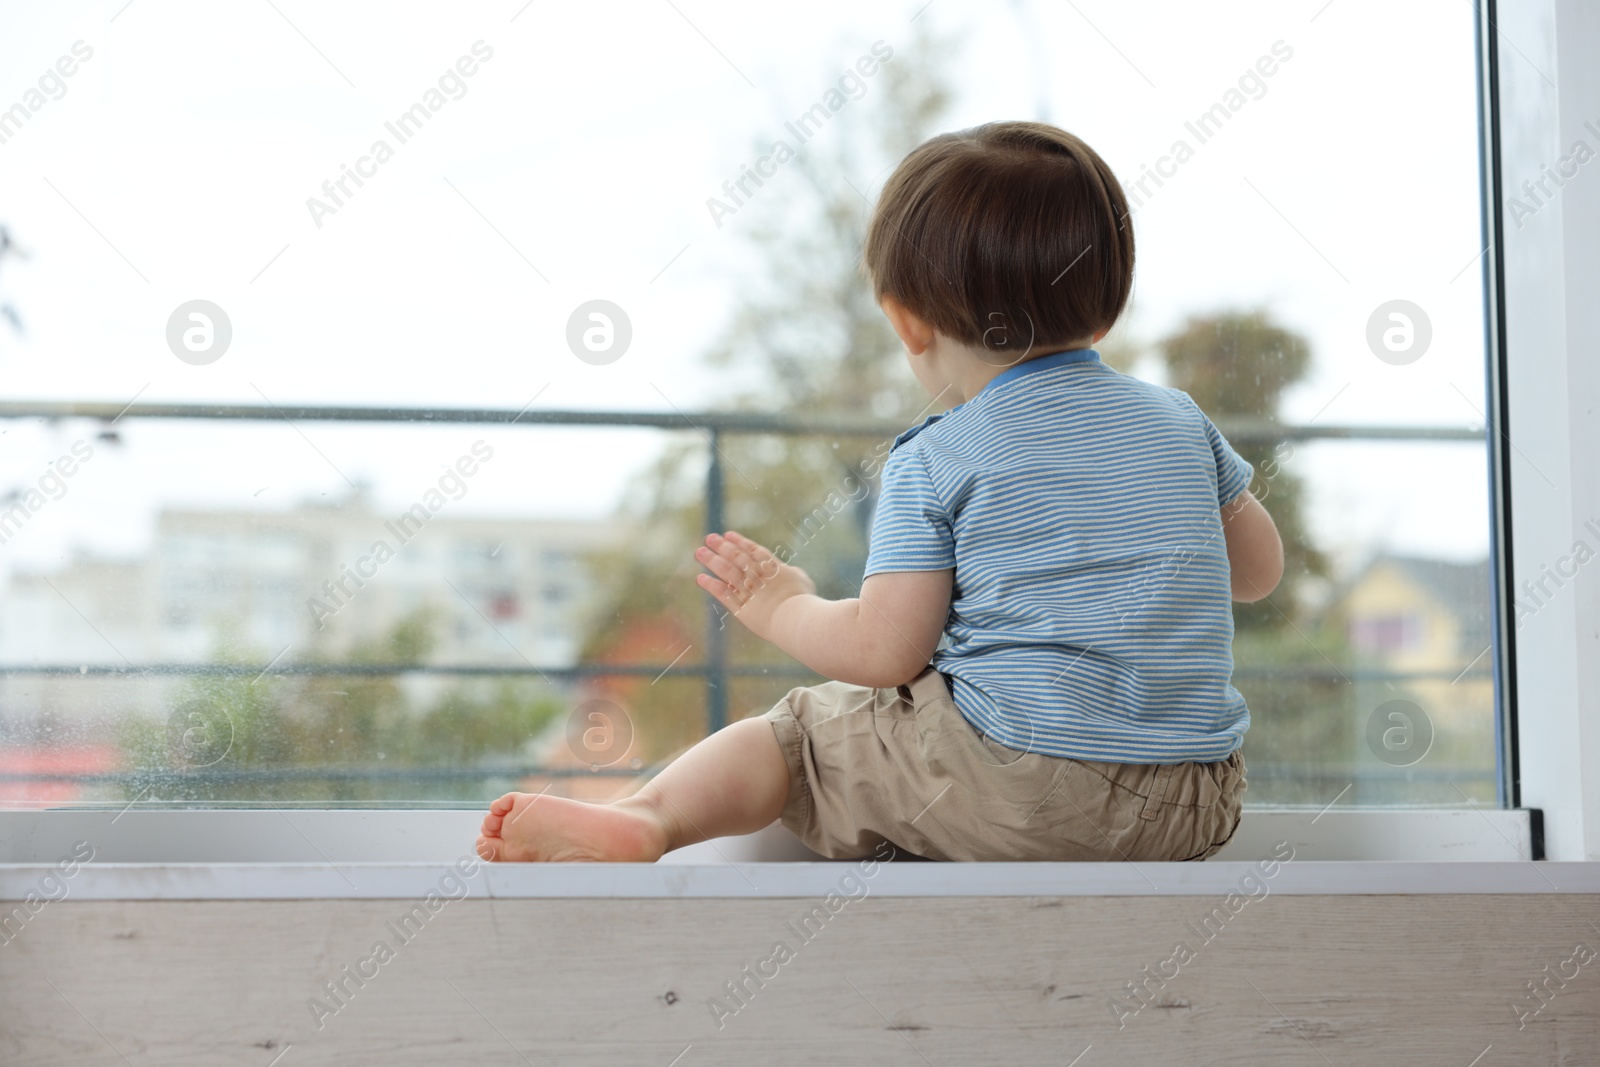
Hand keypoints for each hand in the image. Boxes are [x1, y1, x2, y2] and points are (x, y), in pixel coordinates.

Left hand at [694, 531, 814, 640]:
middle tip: (709, 538)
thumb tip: (791, 571)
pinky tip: (700, 578)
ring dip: (712, 561)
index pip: (753, 551)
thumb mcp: (803, 580)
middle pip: (736, 557)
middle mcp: (758, 576)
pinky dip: (711, 585)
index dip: (739, 542)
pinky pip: (723, 593)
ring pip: (726, 571)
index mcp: (773, 568)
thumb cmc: (804, 600)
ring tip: (699, 552)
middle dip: (722, 546)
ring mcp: (748, 590)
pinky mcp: (741, 607)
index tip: (727, 535)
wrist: (795, 617)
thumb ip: (793, 573)